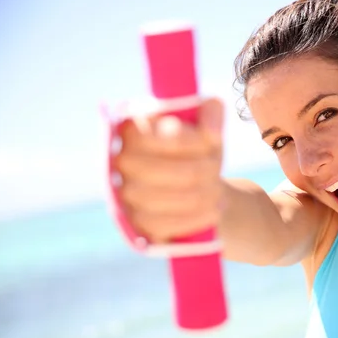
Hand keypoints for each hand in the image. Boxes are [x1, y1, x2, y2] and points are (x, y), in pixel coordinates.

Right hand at [113, 97, 223, 242]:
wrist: (199, 189)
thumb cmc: (199, 151)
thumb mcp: (209, 127)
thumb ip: (211, 113)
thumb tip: (210, 132)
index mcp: (131, 128)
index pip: (148, 134)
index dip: (185, 140)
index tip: (213, 141)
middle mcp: (120, 161)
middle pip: (162, 169)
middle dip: (201, 170)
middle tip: (216, 170)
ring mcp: (122, 195)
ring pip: (166, 198)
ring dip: (202, 195)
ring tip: (218, 192)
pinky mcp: (133, 224)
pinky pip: (165, 224)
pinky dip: (195, 218)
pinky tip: (213, 211)